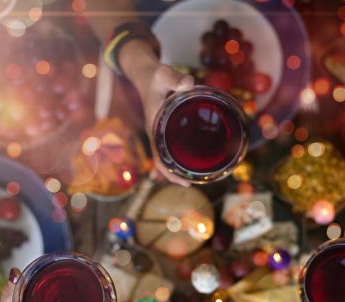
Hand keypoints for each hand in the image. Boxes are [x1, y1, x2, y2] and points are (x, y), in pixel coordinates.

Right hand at [139, 64, 194, 186]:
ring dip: (180, 166)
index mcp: (154, 127)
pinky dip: (180, 154)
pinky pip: (171, 145)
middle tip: (197, 181)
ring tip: (199, 173)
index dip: (169, 172)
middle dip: (177, 174)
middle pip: (164, 161)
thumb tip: (189, 83)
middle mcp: (157, 132)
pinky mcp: (166, 126)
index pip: (159, 157)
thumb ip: (175, 78)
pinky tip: (191, 159)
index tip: (185, 182)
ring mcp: (161, 130)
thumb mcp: (163, 74)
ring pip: (169, 155)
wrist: (145, 74)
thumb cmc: (154, 76)